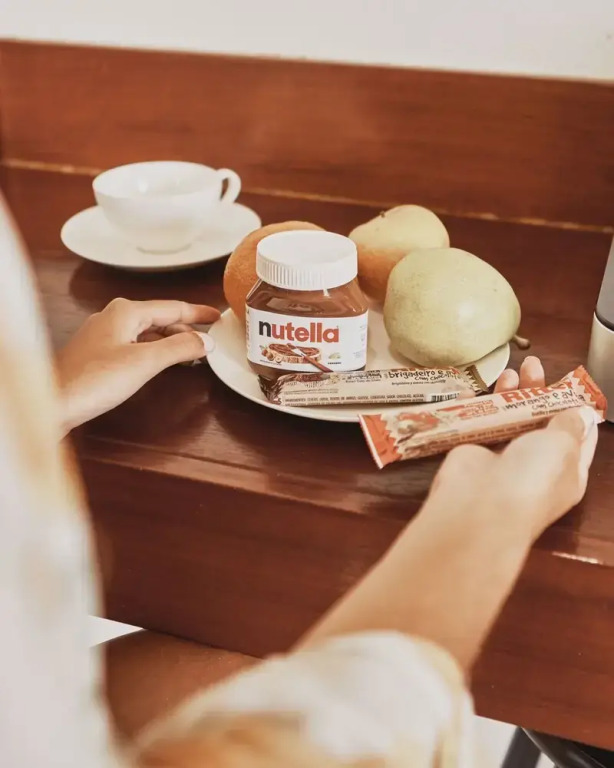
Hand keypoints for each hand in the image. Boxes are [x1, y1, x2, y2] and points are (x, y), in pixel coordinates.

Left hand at [56, 298, 219, 432]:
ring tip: (193, 351)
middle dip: (186, 329)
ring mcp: (104, 335)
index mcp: (126, 312)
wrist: (54, 402)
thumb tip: (206, 341)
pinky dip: (155, 350)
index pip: (173, 308)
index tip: (216, 316)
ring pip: (148, 332)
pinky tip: (163, 361)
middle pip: (160, 318)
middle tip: (209, 338)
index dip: (198, 314)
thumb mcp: (145, 362)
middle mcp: (113, 317)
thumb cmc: (91, 381)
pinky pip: (136, 344)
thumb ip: (180, 348)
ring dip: (171, 341)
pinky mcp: (99, 353)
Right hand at [430, 356, 597, 541]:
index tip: (569, 383)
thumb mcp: (563, 444)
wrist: (482, 504)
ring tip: (507, 374)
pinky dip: (474, 407)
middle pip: (539, 421)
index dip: (575, 407)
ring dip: (507, 395)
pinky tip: (472, 391)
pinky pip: (477, 425)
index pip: (578, 436)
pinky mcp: (474, 454)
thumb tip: (582, 413)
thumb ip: (570, 423)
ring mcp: (503, 459)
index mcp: (568, 470)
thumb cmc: (532, 476)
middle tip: (531, 365)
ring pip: (508, 420)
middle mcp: (537, 465)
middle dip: (536, 391)